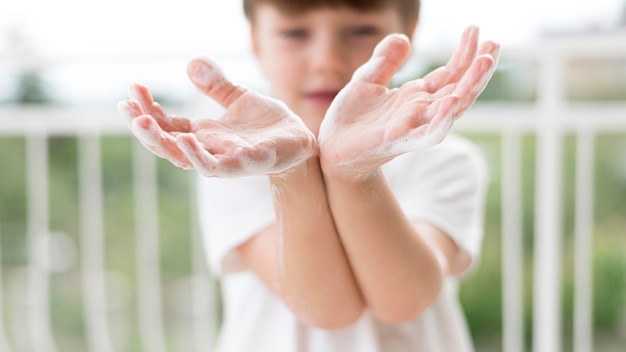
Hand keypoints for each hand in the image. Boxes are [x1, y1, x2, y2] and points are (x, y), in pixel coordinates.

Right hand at [118, 55, 316, 177]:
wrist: (300, 140)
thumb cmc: (267, 124)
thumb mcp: (238, 98)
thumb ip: (216, 84)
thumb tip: (192, 62)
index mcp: (203, 134)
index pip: (166, 125)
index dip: (147, 109)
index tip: (133, 88)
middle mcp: (209, 150)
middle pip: (167, 145)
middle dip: (144, 129)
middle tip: (127, 108)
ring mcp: (225, 160)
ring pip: (185, 159)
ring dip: (162, 143)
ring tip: (143, 122)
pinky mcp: (246, 164)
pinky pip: (218, 166)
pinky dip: (199, 156)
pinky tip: (187, 138)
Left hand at [318, 25, 499, 179]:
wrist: (331, 149)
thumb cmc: (350, 120)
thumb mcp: (366, 81)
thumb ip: (384, 61)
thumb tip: (403, 38)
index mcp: (416, 97)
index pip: (449, 74)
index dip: (464, 54)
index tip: (474, 29)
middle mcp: (422, 112)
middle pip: (459, 89)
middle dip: (478, 69)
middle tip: (494, 44)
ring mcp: (415, 128)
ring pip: (452, 108)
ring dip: (470, 87)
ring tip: (485, 62)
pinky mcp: (401, 141)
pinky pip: (429, 133)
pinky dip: (442, 118)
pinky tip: (453, 100)